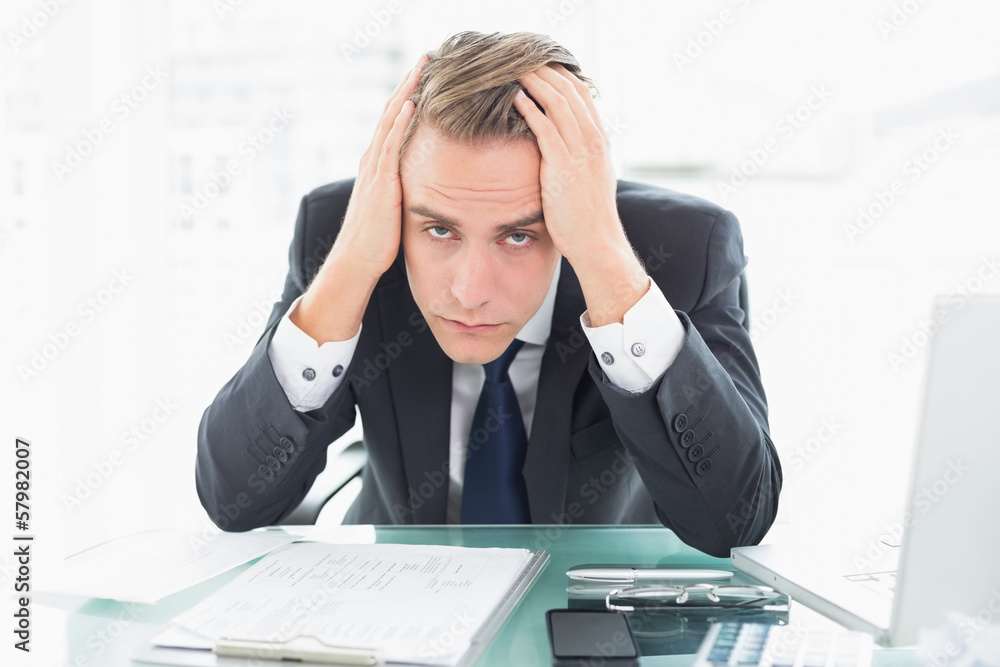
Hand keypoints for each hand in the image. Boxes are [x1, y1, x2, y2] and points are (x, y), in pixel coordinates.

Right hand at [326, 55, 425, 277]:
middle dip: (408, 84)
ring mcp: (375, 169)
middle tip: (426, 58)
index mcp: (376, 164)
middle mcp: (373, 160)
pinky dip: (399, 122)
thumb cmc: (378, 239)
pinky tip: (410, 104)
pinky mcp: (381, 182)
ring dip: (405, 93)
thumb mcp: (395, 205)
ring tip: (421, 69)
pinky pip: (390, 145)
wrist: (358, 259)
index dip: (407, 96)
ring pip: (390, 121)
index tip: (424, 75)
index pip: (393, 121)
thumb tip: (427, 185)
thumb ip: (405, 187)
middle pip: (391, 111)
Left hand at [513, 65, 647, 325]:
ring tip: (515, 68)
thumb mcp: (587, 181)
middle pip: (570, 91)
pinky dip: (531, 108)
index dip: (561, 76)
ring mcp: (580, 151)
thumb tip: (559, 152)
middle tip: (523, 58)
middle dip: (546, 71)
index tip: (541, 65)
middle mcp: (593, 140)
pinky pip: (545, 126)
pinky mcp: (564, 164)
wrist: (597, 242)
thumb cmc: (587, 218)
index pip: (582, 95)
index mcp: (599, 141)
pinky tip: (516, 97)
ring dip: (536, 81)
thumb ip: (577, 160)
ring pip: (558, 102)